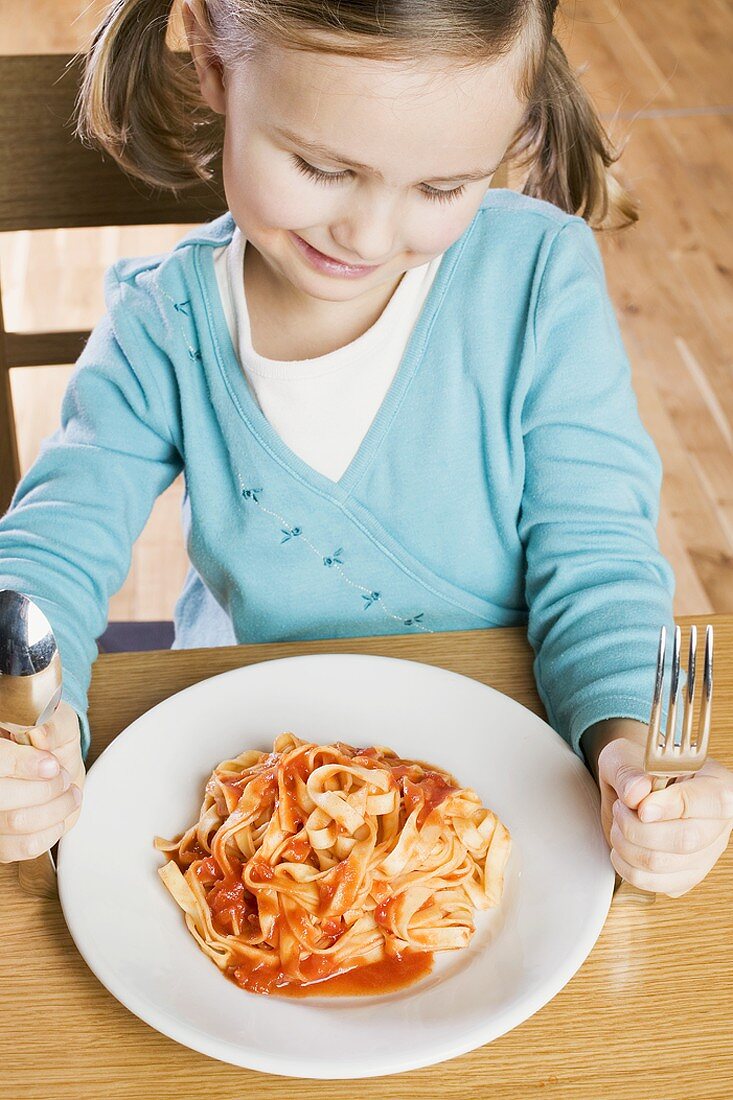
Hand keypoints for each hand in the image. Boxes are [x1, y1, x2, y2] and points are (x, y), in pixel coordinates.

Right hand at [0, 700, 84, 861]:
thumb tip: (41, 733)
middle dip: (46, 788)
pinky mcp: (3, 842)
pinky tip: (58, 816)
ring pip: (18, 822)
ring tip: (68, 795)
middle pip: (5, 797)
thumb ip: (51, 723)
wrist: (56, 765)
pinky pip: (24, 847)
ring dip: (55, 809)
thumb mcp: (57, 720)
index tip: (52, 764)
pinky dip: (50, 832)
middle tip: (62, 778)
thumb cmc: (52, 740)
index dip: (25, 765)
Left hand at [594, 726, 732, 895]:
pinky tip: (623, 846)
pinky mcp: (686, 876)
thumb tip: (635, 794)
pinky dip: (628, 867)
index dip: (675, 805)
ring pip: (666, 865)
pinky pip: (655, 884)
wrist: (633, 789)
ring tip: (619, 825)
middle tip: (621, 809)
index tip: (642, 807)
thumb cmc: (635, 768)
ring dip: (628, 847)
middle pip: (687, 839)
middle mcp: (718, 823)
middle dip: (638, 828)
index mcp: (716, 783)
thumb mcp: (626, 756)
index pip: (713, 800)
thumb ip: (629, 772)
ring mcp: (705, 854)